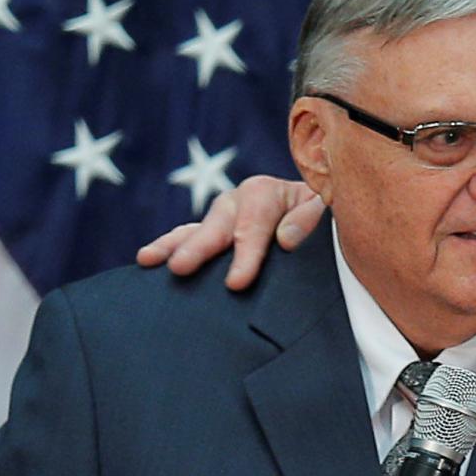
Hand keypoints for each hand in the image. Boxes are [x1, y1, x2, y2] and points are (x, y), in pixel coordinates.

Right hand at [136, 174, 325, 290]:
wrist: (320, 217)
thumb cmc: (326, 217)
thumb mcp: (327, 210)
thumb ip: (311, 220)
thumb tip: (287, 240)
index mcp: (267, 192)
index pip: (254, 224)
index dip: (246, 254)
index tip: (236, 283)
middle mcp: (238, 200)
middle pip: (217, 225)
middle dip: (198, 248)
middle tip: (180, 268)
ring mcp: (222, 217)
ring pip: (195, 230)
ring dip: (173, 245)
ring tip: (149, 259)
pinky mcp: (213, 234)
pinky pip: (189, 239)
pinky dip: (170, 248)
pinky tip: (148, 263)